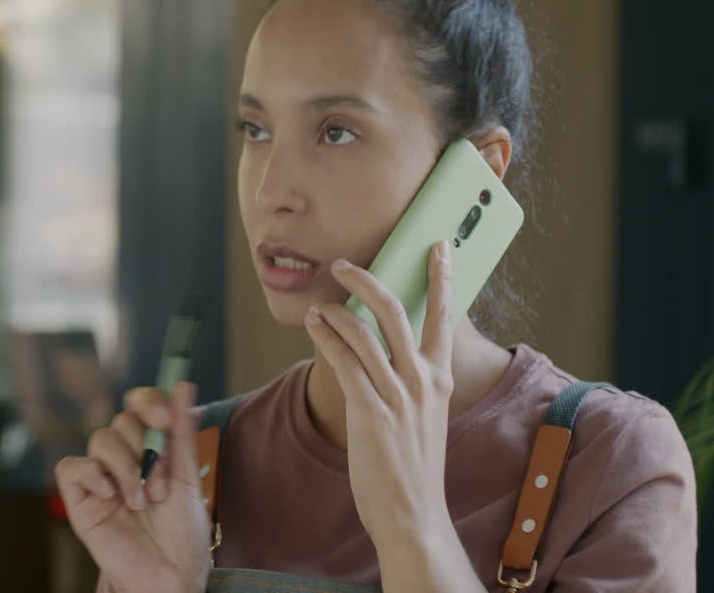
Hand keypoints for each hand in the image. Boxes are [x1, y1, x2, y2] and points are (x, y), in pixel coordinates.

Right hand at [55, 382, 209, 592]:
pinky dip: (92, 474)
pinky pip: (72, 466)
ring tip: (141, 502)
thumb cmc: (183, 535)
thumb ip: (181, 432)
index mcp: (152, 449)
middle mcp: (124, 459)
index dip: (148, 402)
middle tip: (160, 487)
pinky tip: (111, 497)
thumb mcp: (188, 478)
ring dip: (126, 467)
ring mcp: (101, 478)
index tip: (164, 418)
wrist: (171, 576)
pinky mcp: (80, 499)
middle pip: (121, 421)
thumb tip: (183, 385)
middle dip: (146, 449)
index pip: (139, 406)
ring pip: (100, 439)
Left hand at [303, 240, 455, 545]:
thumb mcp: (424, 416)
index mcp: (440, 379)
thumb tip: (386, 351)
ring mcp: (397, 395)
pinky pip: (343, 361)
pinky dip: (326, 337)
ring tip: (319, 305)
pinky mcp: (370, 411)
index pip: (444, 316)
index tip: (439, 247)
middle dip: (366, 280)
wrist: (412, 512)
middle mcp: (422, 381)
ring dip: (335, 311)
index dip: (441, 278)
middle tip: (344, 264)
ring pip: (363, 333)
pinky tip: (314, 327)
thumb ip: (411, 381)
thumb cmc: (412, 464)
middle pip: (395, 311)